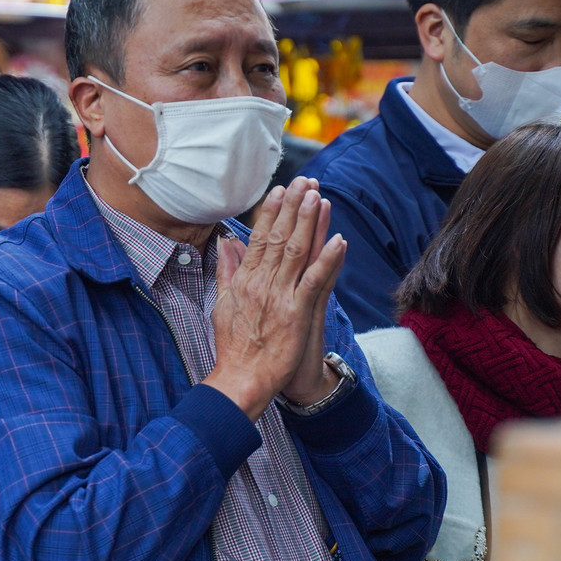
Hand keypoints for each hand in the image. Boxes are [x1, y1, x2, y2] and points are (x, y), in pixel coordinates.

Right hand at [205, 177, 345, 420]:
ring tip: (318, 197)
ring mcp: (279, 297)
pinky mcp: (296, 313)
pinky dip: (327, 260)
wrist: (241, 379)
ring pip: (295, 252)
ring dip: (308, 222)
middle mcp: (261, 283)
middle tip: (304, 181)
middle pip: (278, 237)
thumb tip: (225, 244)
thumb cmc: (233, 347)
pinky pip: (314, 282)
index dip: (271, 212)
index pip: (258, 238)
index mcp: (244, 280)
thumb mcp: (221, 304)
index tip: (280, 190)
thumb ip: (226, 271)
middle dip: (292, 207)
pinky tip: (338, 240)